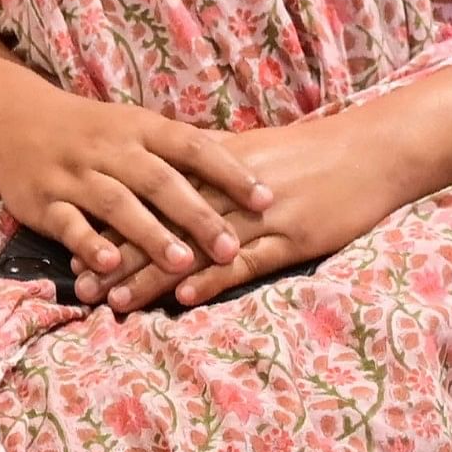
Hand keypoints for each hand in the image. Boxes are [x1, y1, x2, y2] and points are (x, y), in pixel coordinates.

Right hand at [0, 81, 266, 294]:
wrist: (11, 116)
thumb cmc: (89, 128)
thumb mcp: (134, 125)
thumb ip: (181, 148)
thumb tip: (246, 160)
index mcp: (140, 128)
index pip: (193, 147)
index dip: (230, 171)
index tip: (265, 198)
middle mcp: (111, 149)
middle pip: (159, 181)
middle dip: (197, 215)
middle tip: (230, 247)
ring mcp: (76, 175)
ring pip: (117, 204)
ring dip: (151, 234)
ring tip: (182, 264)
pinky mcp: (44, 200)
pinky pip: (68, 224)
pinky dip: (89, 244)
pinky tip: (111, 266)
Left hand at [80, 104, 423, 313]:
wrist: (376, 149)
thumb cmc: (316, 153)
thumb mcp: (258, 151)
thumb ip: (211, 167)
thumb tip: (167, 182)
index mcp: (218, 163)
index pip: (152, 196)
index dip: (113, 224)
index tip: (75, 248)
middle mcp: (231, 187)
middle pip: (163, 223)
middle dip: (117, 256)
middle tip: (78, 287)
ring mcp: (263, 214)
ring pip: (195, 247)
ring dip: (152, 275)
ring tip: (115, 302)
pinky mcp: (294, 236)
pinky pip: (247, 260)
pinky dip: (214, 278)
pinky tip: (185, 297)